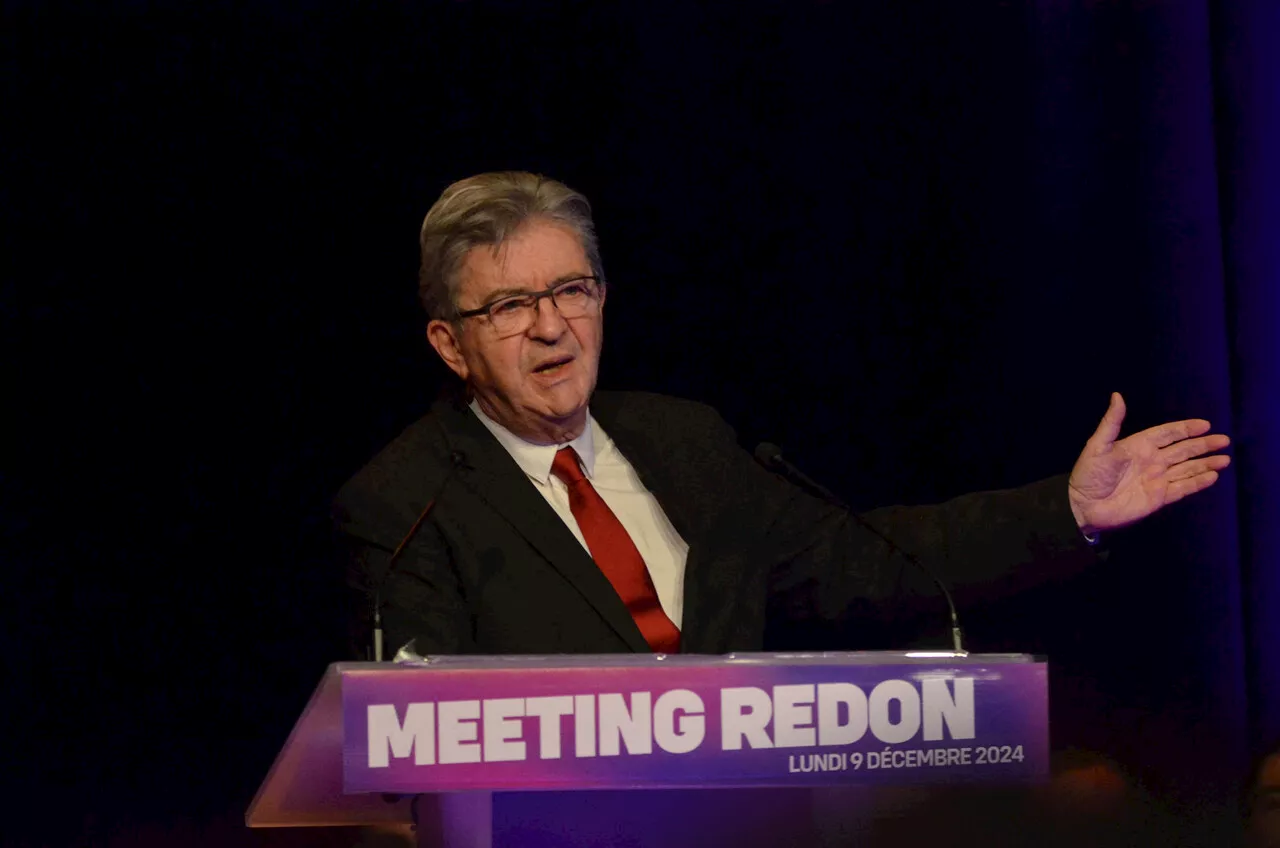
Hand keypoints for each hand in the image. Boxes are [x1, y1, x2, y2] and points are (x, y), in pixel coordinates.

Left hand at [1067, 393, 1230, 535]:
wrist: (1083, 505)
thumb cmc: (1088, 474)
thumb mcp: (1098, 446)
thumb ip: (1111, 422)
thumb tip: (1117, 395)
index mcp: (1139, 446)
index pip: (1167, 434)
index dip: (1185, 429)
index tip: (1205, 425)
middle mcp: (1151, 461)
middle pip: (1183, 450)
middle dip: (1203, 445)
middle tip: (1224, 440)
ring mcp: (1156, 479)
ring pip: (1187, 468)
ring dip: (1205, 463)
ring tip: (1225, 459)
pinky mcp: (1159, 498)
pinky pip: (1182, 488)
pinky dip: (1198, 482)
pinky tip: (1213, 476)